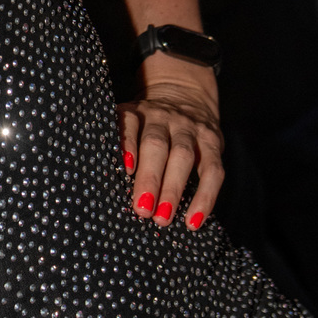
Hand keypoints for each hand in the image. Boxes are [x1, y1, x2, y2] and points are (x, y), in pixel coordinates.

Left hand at [118, 60, 223, 229]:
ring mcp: (190, 128)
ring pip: (184, 156)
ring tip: (163, 218)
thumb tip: (104, 191)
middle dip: (149, 178)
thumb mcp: (131, 126)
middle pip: (156, 145)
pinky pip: (213, 171)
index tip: (126, 169)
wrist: (185, 96)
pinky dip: (205, 197)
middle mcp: (163, 117)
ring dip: (173, 189)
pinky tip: (194, 221)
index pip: (130, 124)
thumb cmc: (147, 127)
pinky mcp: (213, 142)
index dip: (128, 144)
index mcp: (137, 113)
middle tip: (142, 210)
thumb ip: (120, 148)